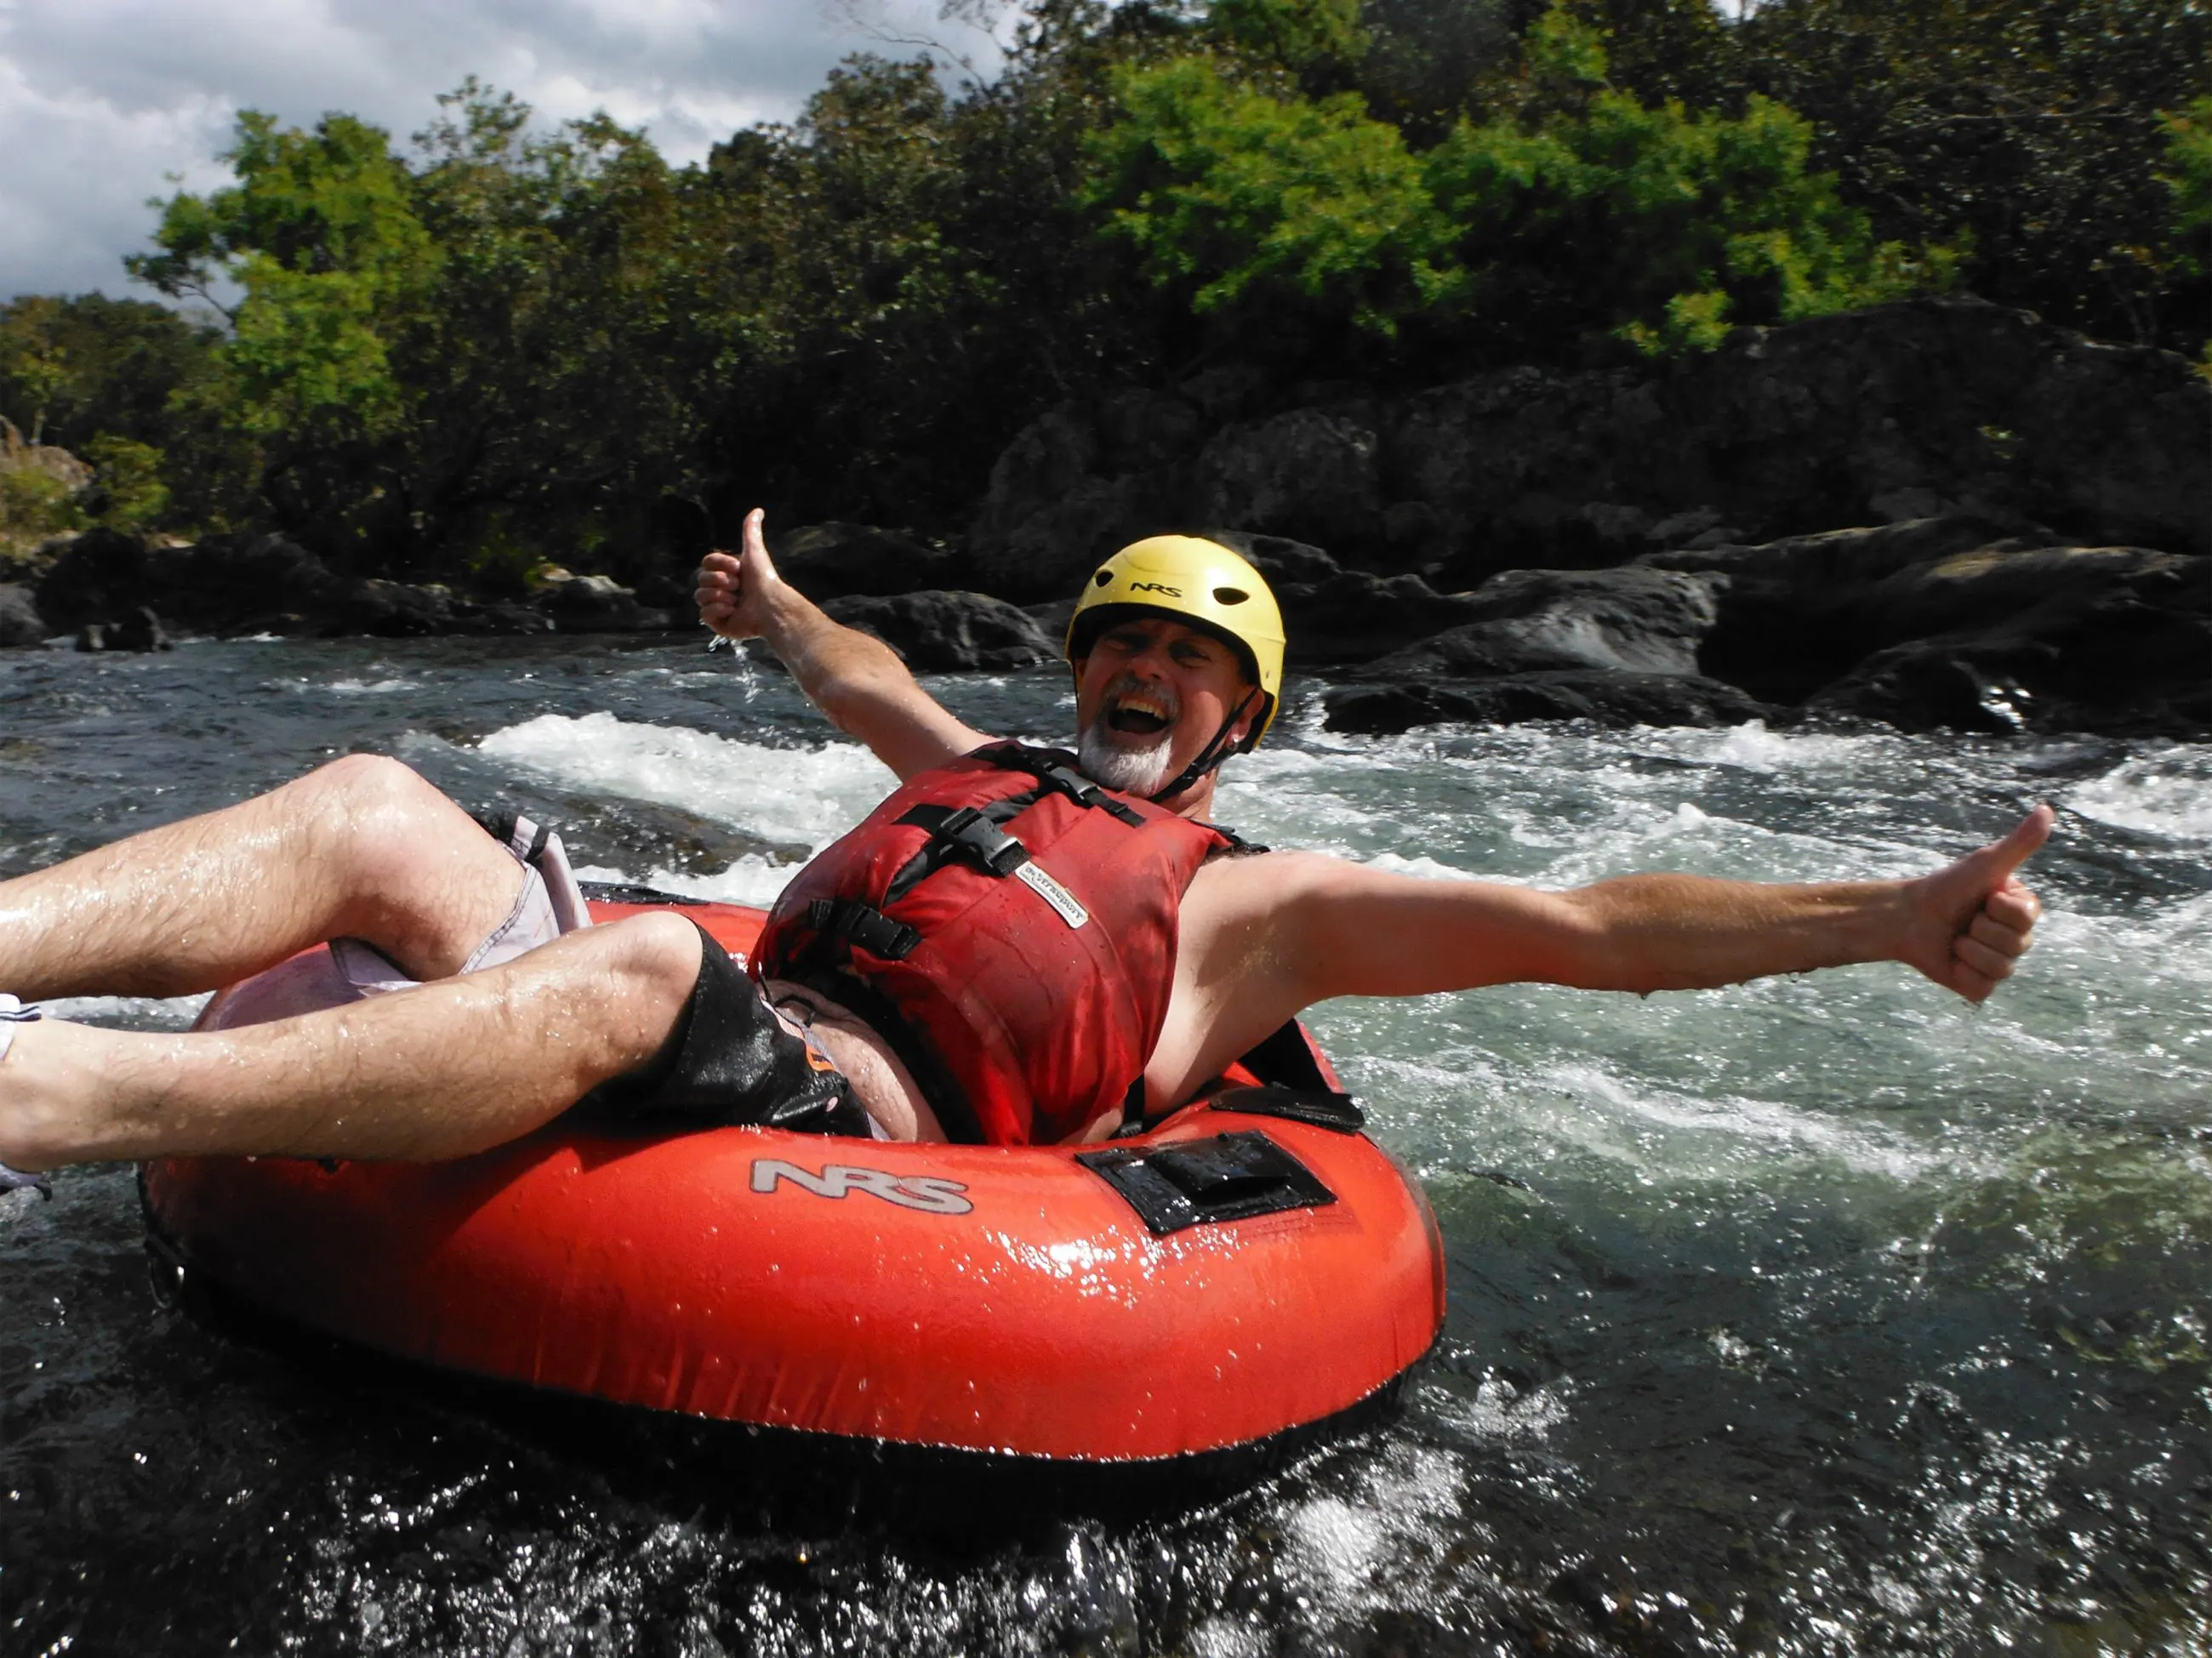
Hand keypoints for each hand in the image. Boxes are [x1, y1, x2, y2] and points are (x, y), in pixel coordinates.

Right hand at [694, 507, 781, 639]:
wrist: (771, 606)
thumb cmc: (764, 579)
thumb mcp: (754, 551)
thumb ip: (751, 531)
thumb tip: (758, 510)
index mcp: (726, 573)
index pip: (706, 563)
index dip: (720, 565)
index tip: (737, 568)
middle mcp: (721, 589)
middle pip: (701, 579)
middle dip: (720, 581)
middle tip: (738, 586)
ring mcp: (718, 607)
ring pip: (700, 596)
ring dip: (719, 596)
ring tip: (736, 601)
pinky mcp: (718, 623)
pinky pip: (704, 615)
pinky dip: (717, 611)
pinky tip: (732, 611)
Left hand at [1901, 806, 2051, 1001]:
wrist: (1906, 916)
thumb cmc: (1946, 887)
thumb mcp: (1985, 864)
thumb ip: (2019, 842)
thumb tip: (2046, 809)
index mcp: (2022, 912)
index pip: (2027, 918)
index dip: (1999, 908)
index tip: (1982, 897)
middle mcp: (2015, 939)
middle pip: (2017, 946)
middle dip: (1981, 928)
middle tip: (1964, 919)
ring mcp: (1997, 964)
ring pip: (2001, 968)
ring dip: (1969, 949)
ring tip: (1955, 938)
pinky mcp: (1977, 985)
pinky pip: (1983, 989)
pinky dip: (1963, 973)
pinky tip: (1951, 959)